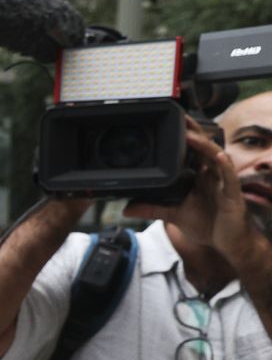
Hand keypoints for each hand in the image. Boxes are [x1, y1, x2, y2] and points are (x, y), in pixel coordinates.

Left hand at [126, 119, 267, 275]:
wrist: (227, 242)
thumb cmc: (208, 224)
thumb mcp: (174, 215)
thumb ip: (152, 209)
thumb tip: (126, 208)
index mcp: (200, 176)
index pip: (192, 151)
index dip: (184, 137)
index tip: (171, 122)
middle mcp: (213, 175)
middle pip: (204, 148)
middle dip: (192, 132)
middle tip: (179, 116)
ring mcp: (224, 182)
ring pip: (215, 158)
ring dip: (202, 145)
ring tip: (189, 134)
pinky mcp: (232, 194)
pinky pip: (229, 176)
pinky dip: (224, 165)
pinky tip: (218, 155)